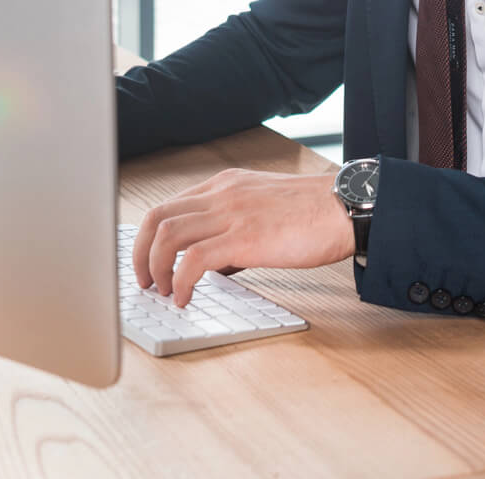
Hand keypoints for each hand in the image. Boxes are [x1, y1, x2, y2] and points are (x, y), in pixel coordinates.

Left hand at [133, 168, 353, 307]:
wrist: (344, 209)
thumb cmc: (313, 214)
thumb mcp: (264, 210)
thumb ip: (235, 233)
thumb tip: (215, 267)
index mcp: (225, 186)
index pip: (169, 206)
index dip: (149, 238)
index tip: (148, 263)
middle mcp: (221, 194)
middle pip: (157, 217)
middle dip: (140, 253)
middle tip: (145, 281)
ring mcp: (231, 213)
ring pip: (166, 235)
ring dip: (155, 268)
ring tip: (163, 292)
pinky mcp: (244, 237)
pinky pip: (193, 260)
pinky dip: (180, 282)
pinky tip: (185, 297)